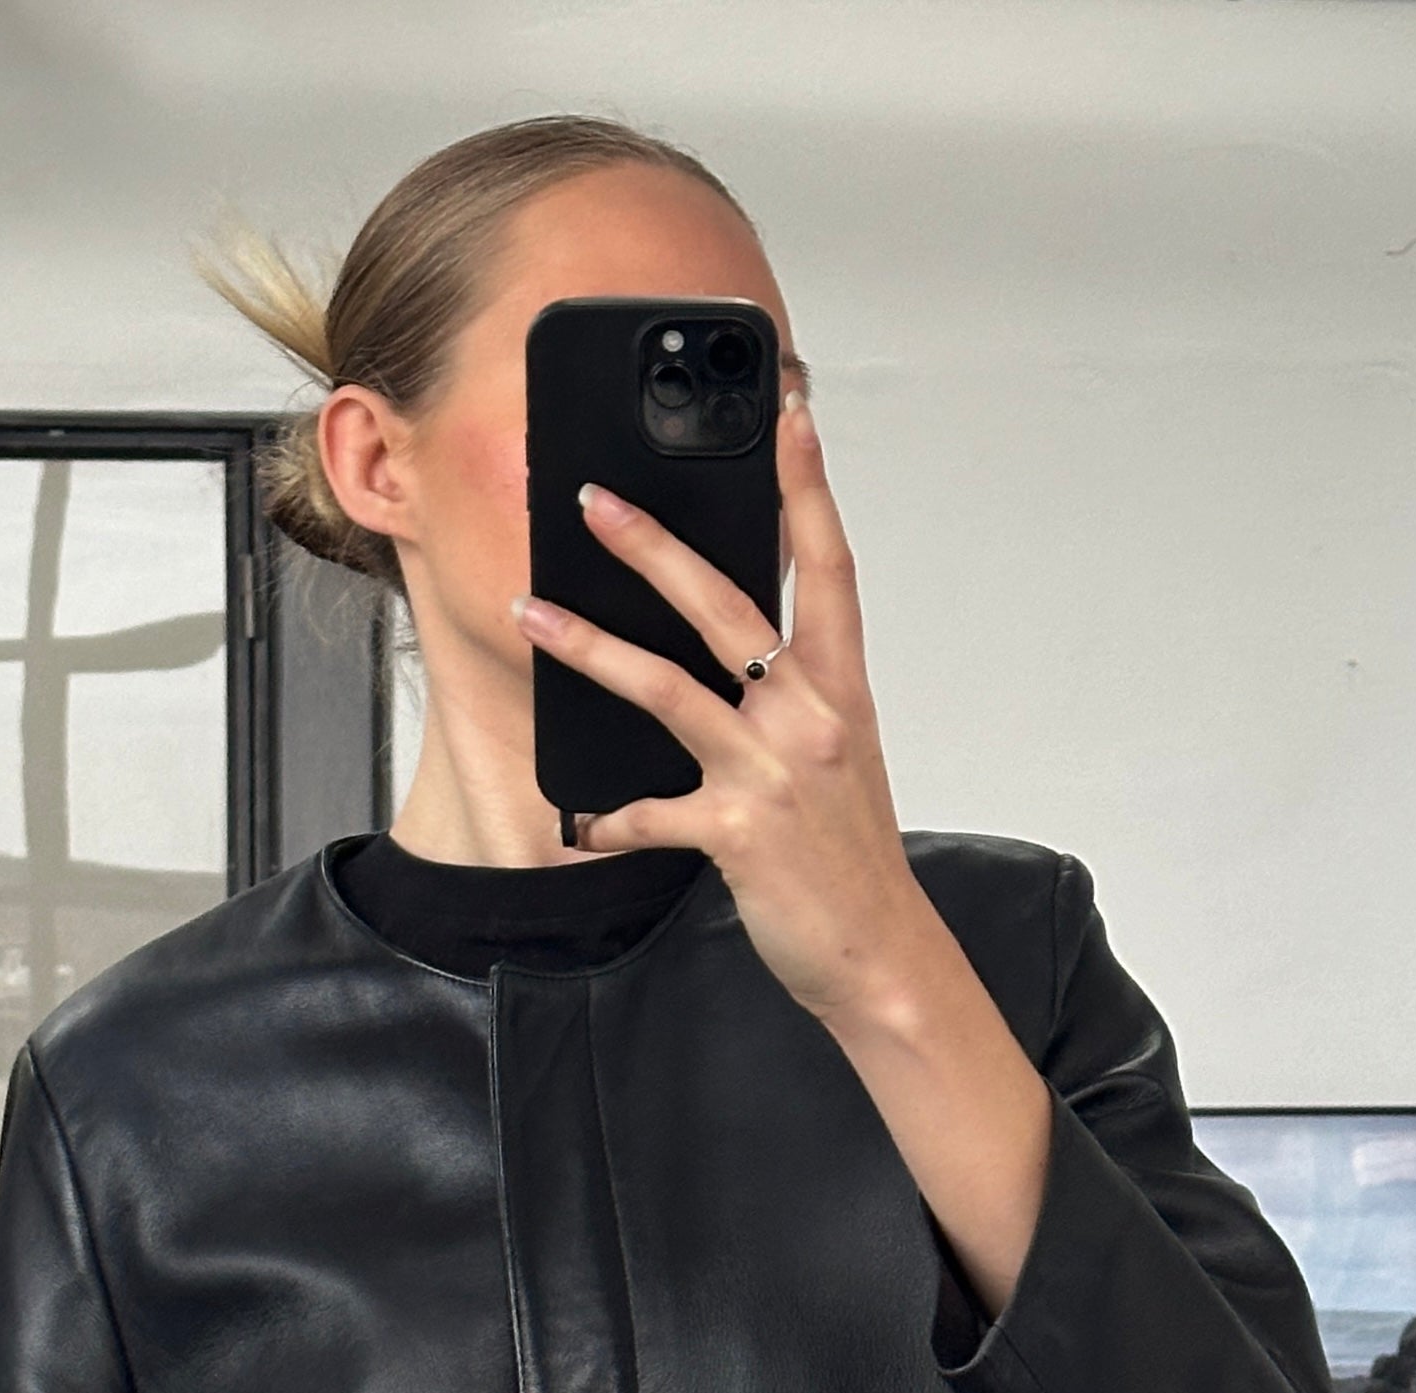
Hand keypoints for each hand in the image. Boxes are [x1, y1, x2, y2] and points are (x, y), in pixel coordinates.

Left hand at [510, 391, 1053, 1312]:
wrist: (880, 954)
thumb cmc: (851, 860)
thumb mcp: (839, 761)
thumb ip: (794, 700)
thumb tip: (739, 657)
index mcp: (841, 690)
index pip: (829, 567)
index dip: (808, 487)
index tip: (789, 416)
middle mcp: (809, 716)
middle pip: (726, 604)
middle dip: (654, 545)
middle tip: (597, 499)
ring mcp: (772, 770)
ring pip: (668, 686)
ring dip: (591, 645)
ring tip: (536, 612)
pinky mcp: (736, 831)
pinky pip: (650, 811)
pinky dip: (607, 818)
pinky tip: (573, 822)